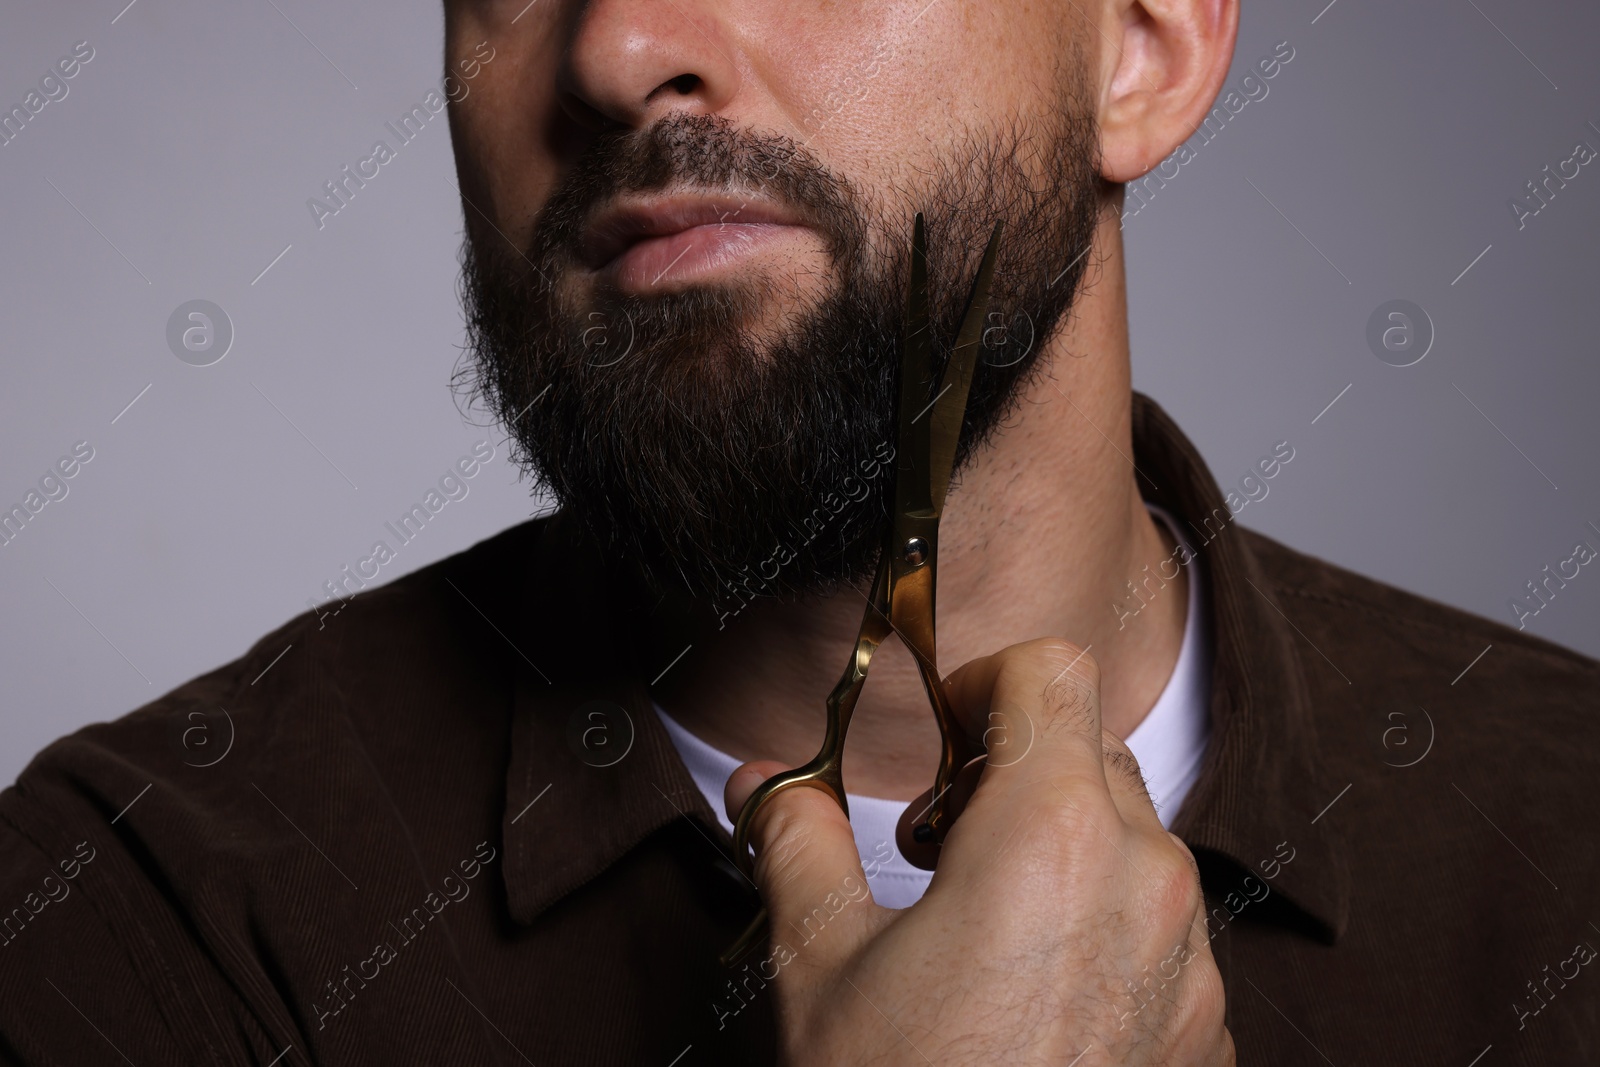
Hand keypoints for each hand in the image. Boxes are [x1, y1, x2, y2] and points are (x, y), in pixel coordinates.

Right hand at [724, 638, 1233, 1065]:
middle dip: (1016, 770)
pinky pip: (1164, 933)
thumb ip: (796, 838)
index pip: (1053, 670)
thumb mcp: (818, 961)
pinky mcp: (1208, 1032)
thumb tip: (769, 782)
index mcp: (1051, 834)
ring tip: (985, 928)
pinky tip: (1035, 1002)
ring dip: (1063, 851)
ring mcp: (1192, 964)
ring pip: (1135, 842)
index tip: (943, 736)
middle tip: (941, 843)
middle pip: (1094, 750)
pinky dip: (1106, 931)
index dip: (986, 679)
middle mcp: (1146, 881)